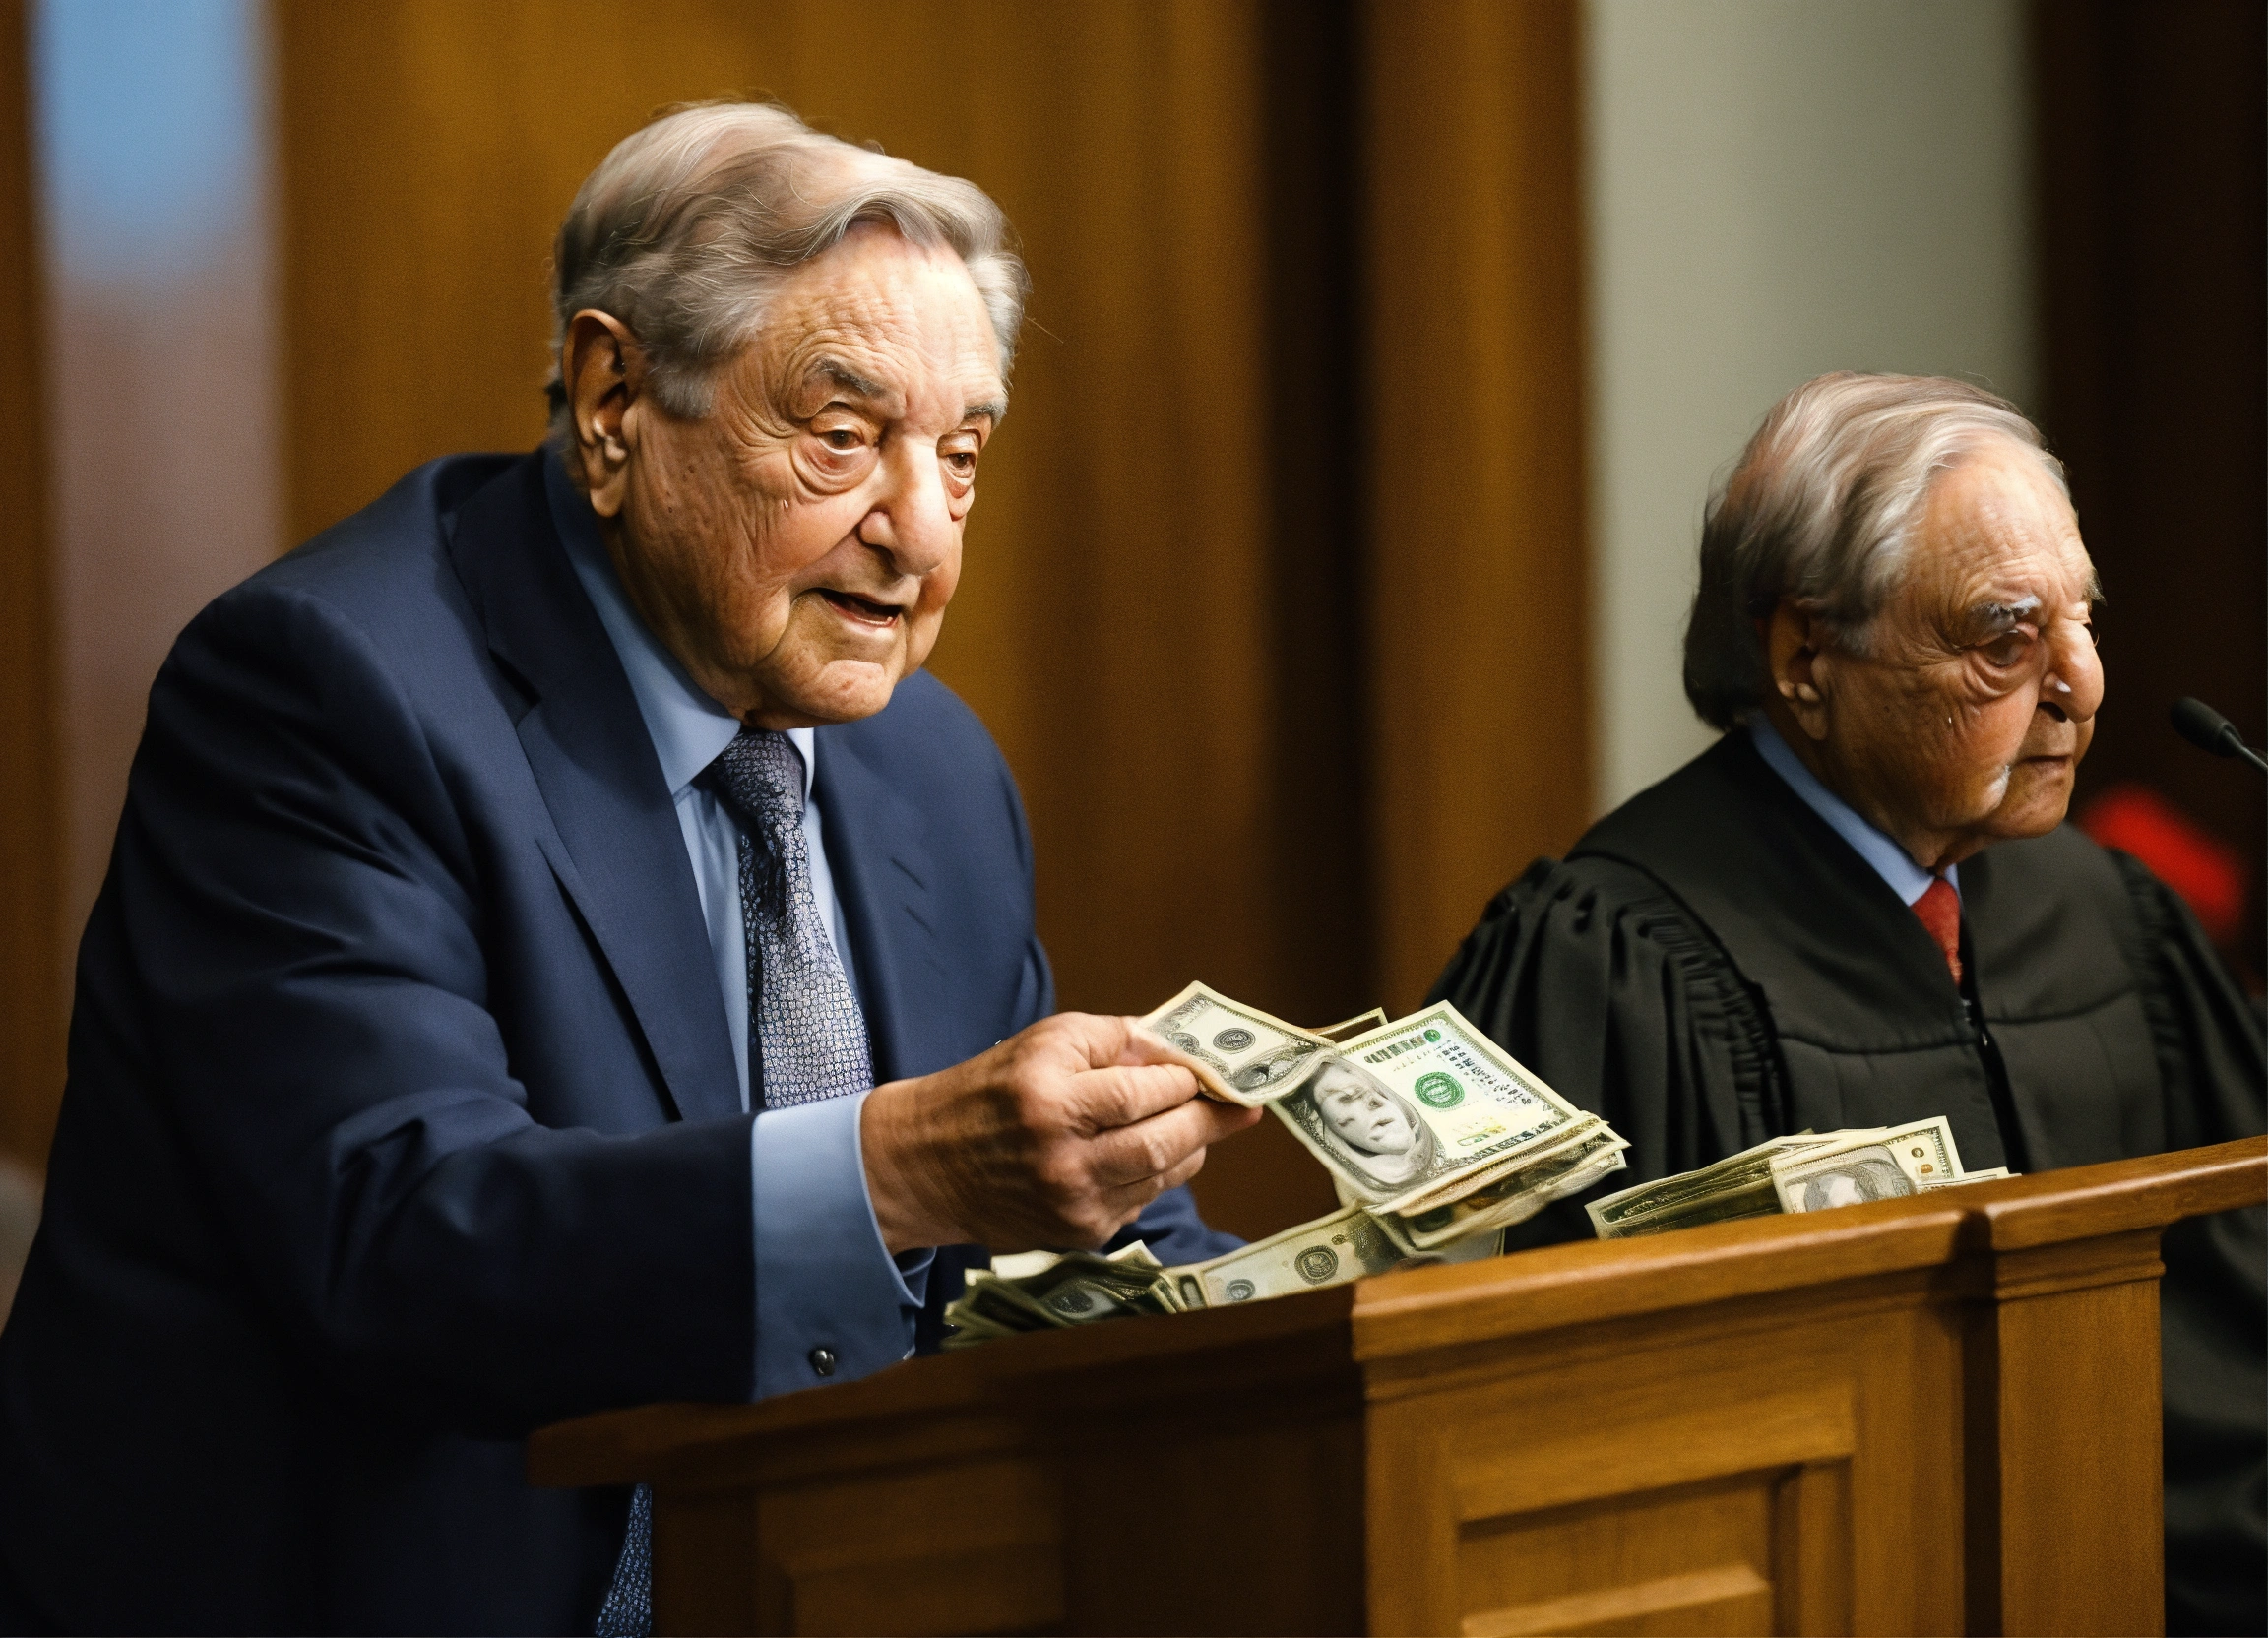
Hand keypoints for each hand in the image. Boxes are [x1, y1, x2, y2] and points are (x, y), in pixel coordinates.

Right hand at [859, 1013, 1260, 1253]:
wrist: (926, 1165)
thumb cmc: (991, 1091)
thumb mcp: (1046, 1042)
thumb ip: (1117, 1039)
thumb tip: (1183, 1050)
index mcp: (1051, 1101)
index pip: (1146, 1091)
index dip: (1187, 1078)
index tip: (1214, 1069)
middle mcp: (1063, 1160)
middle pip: (1167, 1141)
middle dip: (1211, 1118)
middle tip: (1242, 1104)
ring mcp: (1072, 1205)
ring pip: (1163, 1174)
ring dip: (1192, 1146)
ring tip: (1204, 1122)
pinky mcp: (1078, 1235)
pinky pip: (1142, 1200)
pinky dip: (1157, 1173)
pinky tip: (1152, 1152)